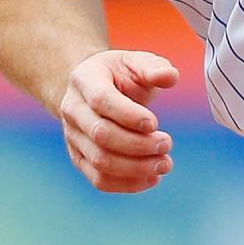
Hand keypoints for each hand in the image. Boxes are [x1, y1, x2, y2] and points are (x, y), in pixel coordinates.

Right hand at [59, 49, 179, 192]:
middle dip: (137, 144)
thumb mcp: (137, 61)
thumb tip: (170, 76)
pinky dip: (127, 184)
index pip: (101, 100)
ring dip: (135, 167)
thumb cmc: (121, 73)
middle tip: (166, 144)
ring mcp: (73, 136)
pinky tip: (152, 178)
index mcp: (85, 79)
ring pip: (100, 161)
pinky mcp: (80, 158)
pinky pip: (99, 179)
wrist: (93, 88)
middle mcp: (73, 109)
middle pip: (101, 134)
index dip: (128, 115)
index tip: (155, 123)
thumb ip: (154, 67)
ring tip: (165, 164)